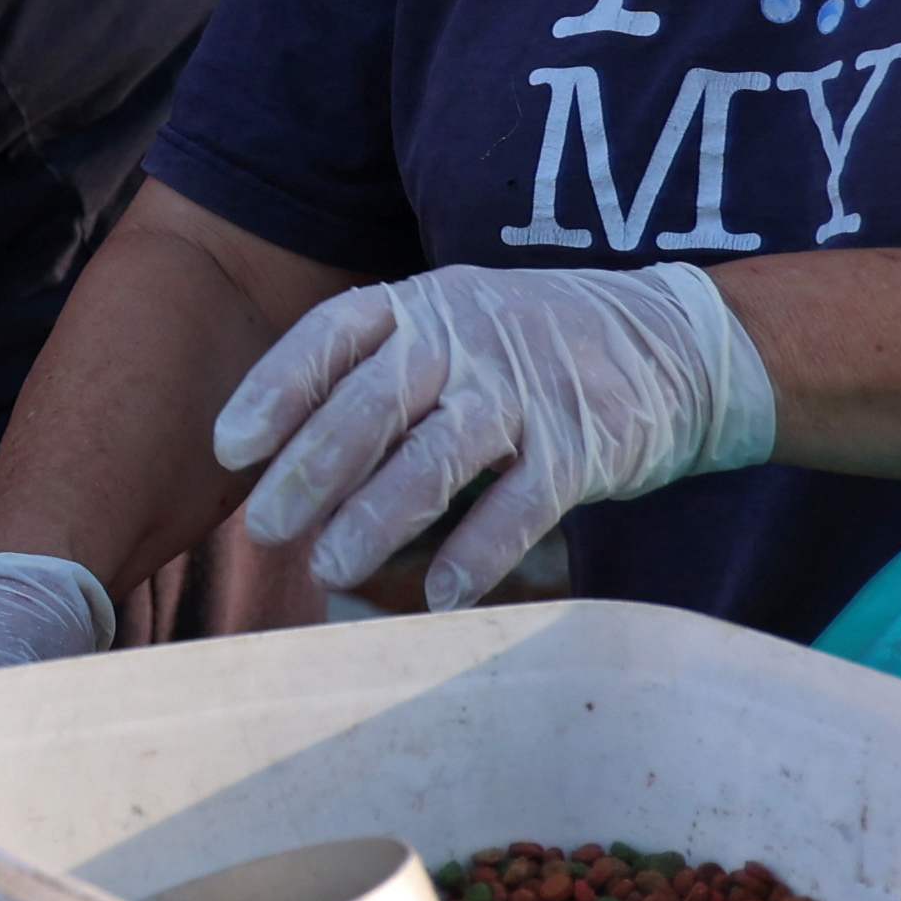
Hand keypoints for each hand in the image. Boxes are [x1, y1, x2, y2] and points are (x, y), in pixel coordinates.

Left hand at [211, 261, 774, 613]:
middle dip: (312, 468)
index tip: (231, 448)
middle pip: (374, 402)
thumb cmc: (522, 349)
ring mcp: (525, 391)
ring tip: (329, 568)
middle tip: (267, 529)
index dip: (277, 388)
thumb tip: (276, 465)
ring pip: (438, 456)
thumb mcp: (446, 329)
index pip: (332, 335)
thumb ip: (373, 378)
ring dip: (378, 516)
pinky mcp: (582, 445)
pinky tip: (439, 596)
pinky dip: (479, 552)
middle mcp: (466, 339)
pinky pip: (521, 504)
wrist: (670, 340)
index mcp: (420, 304)